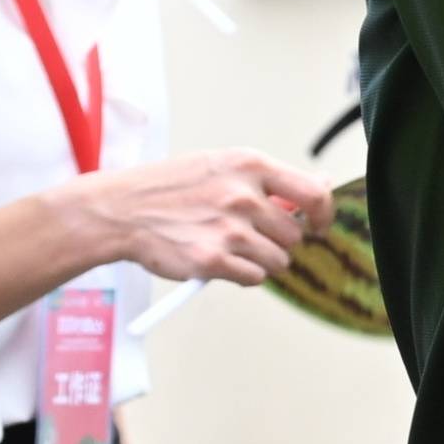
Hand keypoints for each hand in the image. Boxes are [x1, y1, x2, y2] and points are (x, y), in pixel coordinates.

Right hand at [71, 150, 326, 287]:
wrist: (120, 210)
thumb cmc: (170, 188)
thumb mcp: (220, 166)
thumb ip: (269, 179)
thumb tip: (321, 185)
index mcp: (248, 165)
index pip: (313, 193)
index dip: (323, 215)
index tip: (319, 226)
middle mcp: (243, 196)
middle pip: (294, 235)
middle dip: (277, 241)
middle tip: (248, 236)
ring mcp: (229, 230)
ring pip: (277, 261)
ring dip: (260, 261)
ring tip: (229, 247)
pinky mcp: (212, 261)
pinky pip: (254, 278)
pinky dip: (242, 275)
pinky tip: (219, 261)